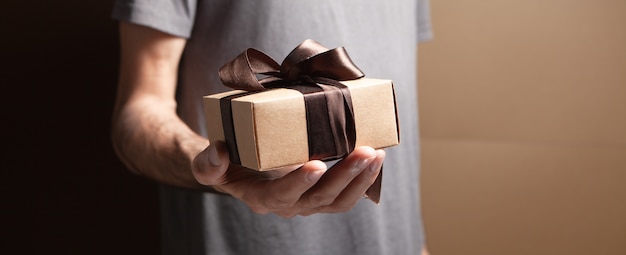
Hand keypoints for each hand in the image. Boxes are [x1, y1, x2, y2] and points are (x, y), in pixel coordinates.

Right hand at [192, 141, 384, 217]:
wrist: (241, 170)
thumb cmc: (227, 166)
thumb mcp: (208, 165)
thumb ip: (208, 164)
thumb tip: (219, 152)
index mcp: (260, 197)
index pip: (281, 196)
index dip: (299, 183)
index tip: (317, 165)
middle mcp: (288, 205)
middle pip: (320, 200)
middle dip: (345, 176)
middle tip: (364, 151)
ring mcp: (308, 201)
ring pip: (339, 201)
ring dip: (361, 180)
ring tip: (377, 154)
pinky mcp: (323, 194)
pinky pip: (347, 195)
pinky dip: (364, 180)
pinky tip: (376, 159)